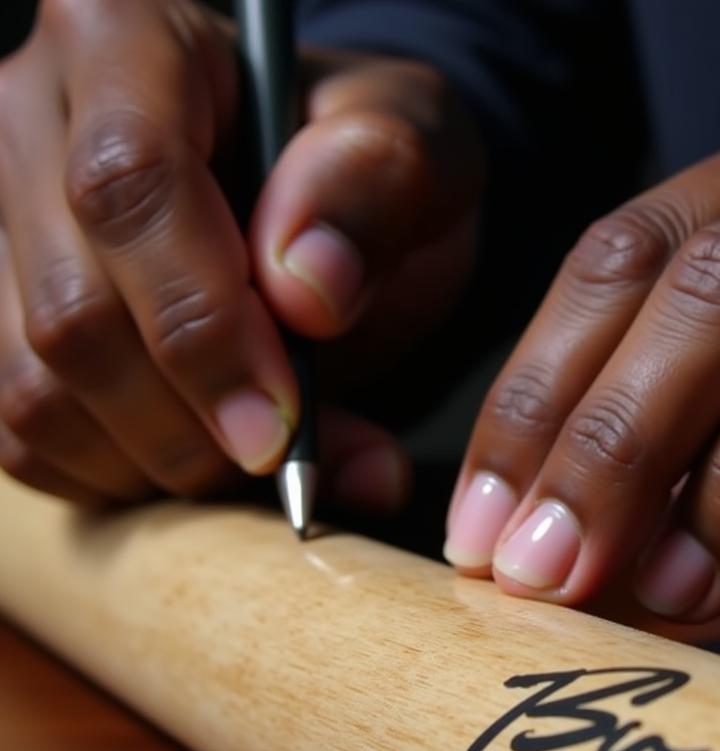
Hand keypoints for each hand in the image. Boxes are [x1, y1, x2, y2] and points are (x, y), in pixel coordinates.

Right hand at [0, 0, 481, 510]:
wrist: (327, 212)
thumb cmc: (371, 172)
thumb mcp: (420, 147)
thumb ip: (378, 184)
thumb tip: (306, 287)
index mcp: (134, 39)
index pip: (129, 188)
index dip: (202, 326)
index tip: (280, 422)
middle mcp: (33, 121)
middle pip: (72, 311)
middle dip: (189, 422)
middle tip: (282, 458)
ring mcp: (1, 225)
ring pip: (32, 389)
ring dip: (159, 462)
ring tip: (263, 462)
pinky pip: (21, 436)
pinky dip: (118, 479)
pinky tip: (202, 463)